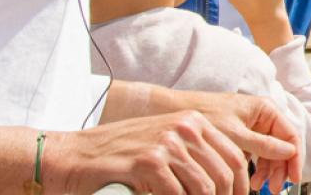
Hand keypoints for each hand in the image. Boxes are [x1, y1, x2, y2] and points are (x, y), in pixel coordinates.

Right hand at [42, 107, 288, 194]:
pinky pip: (176, 194)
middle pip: (224, 174)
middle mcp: (184, 128)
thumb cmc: (116, 157)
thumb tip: (222, 185)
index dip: (240, 187)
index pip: (234, 157)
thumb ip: (191, 158)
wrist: (70, 156)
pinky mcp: (147, 161)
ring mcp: (165, 143)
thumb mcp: (161, 146)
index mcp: (193, 122)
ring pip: (204, 187)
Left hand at [177, 90, 301, 192]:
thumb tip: (289, 152)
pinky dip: (256, 168)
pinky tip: (250, 180)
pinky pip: (257, 155)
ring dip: (267, 171)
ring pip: (270, 153)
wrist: (176, 111)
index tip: (293, 178)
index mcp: (266, 110)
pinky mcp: (242, 138)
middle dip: (279, 168)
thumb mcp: (234, 134)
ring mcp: (252, 128)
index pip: (291, 136)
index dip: (295, 159)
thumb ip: (263, 144)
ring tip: (257, 186)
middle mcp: (262, 118)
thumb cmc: (203, 115)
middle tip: (274, 188)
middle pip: (282, 147)